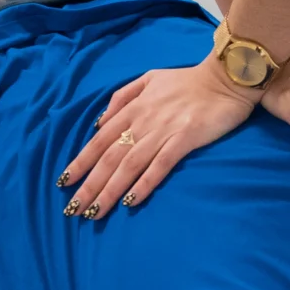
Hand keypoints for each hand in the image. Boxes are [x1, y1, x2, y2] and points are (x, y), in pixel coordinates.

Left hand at [62, 59, 256, 216]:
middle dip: (89, 185)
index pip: (99, 140)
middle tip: (73, 209)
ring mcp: (164, 130)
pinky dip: (144, 183)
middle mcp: (143, 120)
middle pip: (110, 157)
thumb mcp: (148, 79)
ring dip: (110, 190)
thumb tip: (100, 122)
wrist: (226, 77)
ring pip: (129, 164)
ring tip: (94, 212)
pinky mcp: (185, 138)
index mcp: (133, 107)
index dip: (80, 162)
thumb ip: (122, 97)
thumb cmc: (187, 81)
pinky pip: (160, 164)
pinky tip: (131, 201)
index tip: (64, 183)